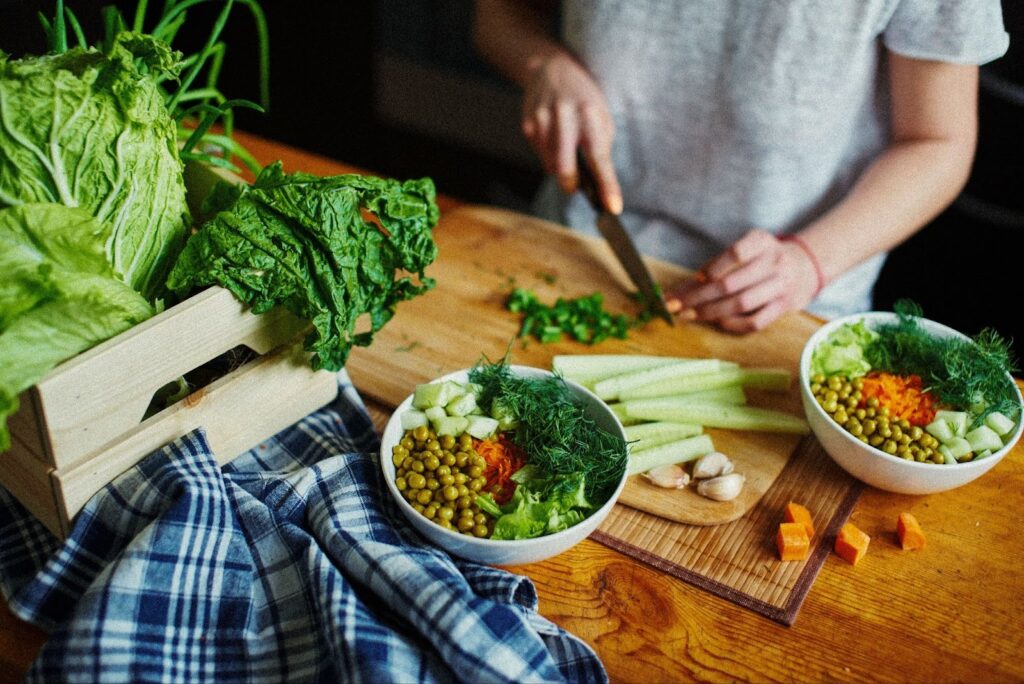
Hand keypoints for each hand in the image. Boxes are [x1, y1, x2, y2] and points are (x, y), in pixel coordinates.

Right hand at [521, 53, 621, 213]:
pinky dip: (551, 156)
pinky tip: (555, 138)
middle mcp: (564, 117)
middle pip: (566, 168)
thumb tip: (597, 182)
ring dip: (562, 168)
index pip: (599, 158)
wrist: (551, 68)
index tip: (613, 207)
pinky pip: (541, 156)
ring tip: (568, 146)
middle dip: (572, 184)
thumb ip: (601, 145)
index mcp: (589, 114)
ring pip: (552, 166)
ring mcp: (542, 121)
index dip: (607, 185)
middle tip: (577, 186)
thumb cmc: (584, 97)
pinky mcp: (528, 126)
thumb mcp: (602, 114)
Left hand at [664, 229, 821, 332]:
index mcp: (762, 242)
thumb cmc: (762, 259)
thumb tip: (681, 289)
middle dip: (699, 296)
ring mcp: (781, 286)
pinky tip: (717, 321)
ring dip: (711, 311)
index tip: (694, 279)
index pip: (735, 253)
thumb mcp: (745, 249)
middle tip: (676, 304)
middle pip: (731, 283)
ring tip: (690, 315)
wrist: (804, 267)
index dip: (712, 267)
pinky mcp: (784, 307)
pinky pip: (755, 321)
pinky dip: (733, 324)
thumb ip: (716, 265)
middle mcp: (774, 262)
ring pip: (741, 303)